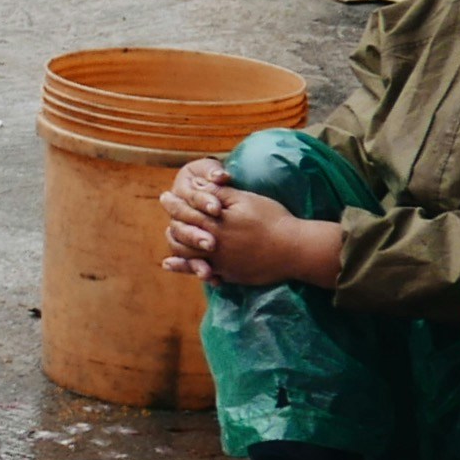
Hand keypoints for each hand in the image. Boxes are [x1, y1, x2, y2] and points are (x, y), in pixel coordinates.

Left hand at [160, 164, 344, 287]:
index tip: (165, 197)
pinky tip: (177, 265)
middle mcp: (213, 245)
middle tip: (167, 220)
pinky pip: (205, 272)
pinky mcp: (231, 274)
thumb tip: (199, 184)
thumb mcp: (245, 199)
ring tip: (169, 237)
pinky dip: (189, 268)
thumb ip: (219, 194)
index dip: (174, 204)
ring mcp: (221, 262)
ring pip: (188, 256)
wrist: (294, 249)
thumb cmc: (272, 219)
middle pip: (181, 235)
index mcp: (215, 223)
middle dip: (172, 222)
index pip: (185, 212)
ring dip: (175, 246)